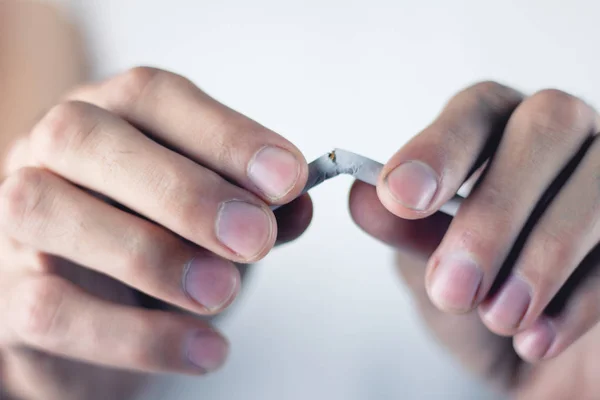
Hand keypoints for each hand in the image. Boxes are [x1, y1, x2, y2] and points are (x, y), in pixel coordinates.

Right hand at [0, 67, 312, 398]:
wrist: (90, 310)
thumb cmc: (153, 239)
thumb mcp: (210, 212)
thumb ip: (255, 205)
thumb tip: (299, 206)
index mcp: (106, 115)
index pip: (153, 96)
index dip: (224, 133)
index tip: (288, 177)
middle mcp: (48, 154)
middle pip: (85, 138)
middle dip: (183, 190)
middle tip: (255, 237)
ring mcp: (14, 223)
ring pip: (47, 211)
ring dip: (150, 254)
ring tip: (222, 292)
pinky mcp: (7, 298)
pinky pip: (52, 310)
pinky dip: (138, 335)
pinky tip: (203, 350)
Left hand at [350, 82, 599, 397]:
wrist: (524, 359)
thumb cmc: (475, 298)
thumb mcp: (425, 265)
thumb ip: (403, 230)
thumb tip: (365, 198)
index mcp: (499, 133)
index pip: (476, 110)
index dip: (440, 147)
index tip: (402, 196)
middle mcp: (562, 143)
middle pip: (548, 127)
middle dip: (495, 210)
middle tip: (453, 285)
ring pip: (599, 185)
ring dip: (541, 258)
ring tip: (497, 317)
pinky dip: (580, 302)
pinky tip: (536, 338)